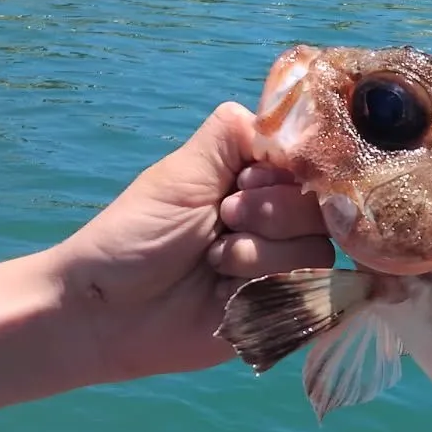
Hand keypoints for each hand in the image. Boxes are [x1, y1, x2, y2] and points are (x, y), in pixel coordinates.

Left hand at [54, 101, 333, 383]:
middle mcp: (279, 225)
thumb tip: (290, 116)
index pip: (310, 166)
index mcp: (257, 184)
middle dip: (271, 212)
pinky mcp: (284, 314)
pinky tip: (227, 293)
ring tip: (215, 262)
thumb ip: (234, 135)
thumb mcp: (184, 172)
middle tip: (223, 219)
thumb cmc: (136, 235)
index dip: (284, 173)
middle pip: (322, 208)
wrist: (109, 310)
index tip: (242, 181)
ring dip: (260, 254)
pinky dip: (265, 286)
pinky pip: (310, 294)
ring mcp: (284, 270)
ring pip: (318, 250)